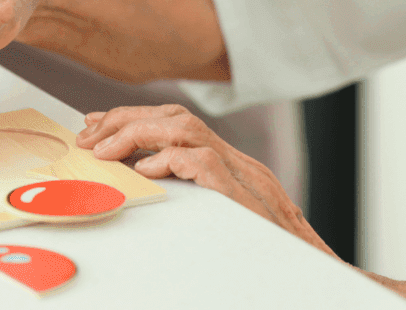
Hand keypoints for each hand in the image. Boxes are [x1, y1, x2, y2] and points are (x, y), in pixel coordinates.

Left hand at [77, 104, 336, 257]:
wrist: (317, 288)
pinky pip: (202, 163)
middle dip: (126, 120)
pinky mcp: (246, 199)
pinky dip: (169, 160)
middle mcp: (241, 165)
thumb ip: (194, 197)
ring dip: (137, 133)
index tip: (97, 126)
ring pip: (185, 129)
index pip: (178, 123)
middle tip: (88, 135)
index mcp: (233, 168)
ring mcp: (247, 178)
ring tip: (104, 150)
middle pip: (176, 117)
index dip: (135, 120)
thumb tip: (142, 184)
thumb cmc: (269, 264)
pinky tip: (144, 171)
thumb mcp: (225, 224)